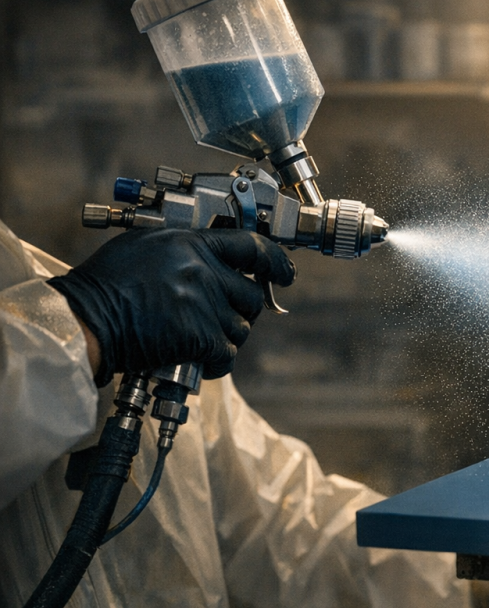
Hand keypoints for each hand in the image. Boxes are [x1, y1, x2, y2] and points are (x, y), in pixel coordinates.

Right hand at [48, 228, 295, 385]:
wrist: (83, 319)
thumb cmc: (104, 284)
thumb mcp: (142, 245)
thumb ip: (181, 247)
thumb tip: (207, 254)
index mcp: (191, 245)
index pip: (252, 247)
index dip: (276, 261)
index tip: (286, 273)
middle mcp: (204, 271)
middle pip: (252, 295)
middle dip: (242, 311)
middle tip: (221, 319)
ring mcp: (204, 304)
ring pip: (242, 328)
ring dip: (226, 338)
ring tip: (199, 339)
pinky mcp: (200, 336)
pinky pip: (228, 354)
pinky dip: (218, 363)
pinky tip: (202, 362)